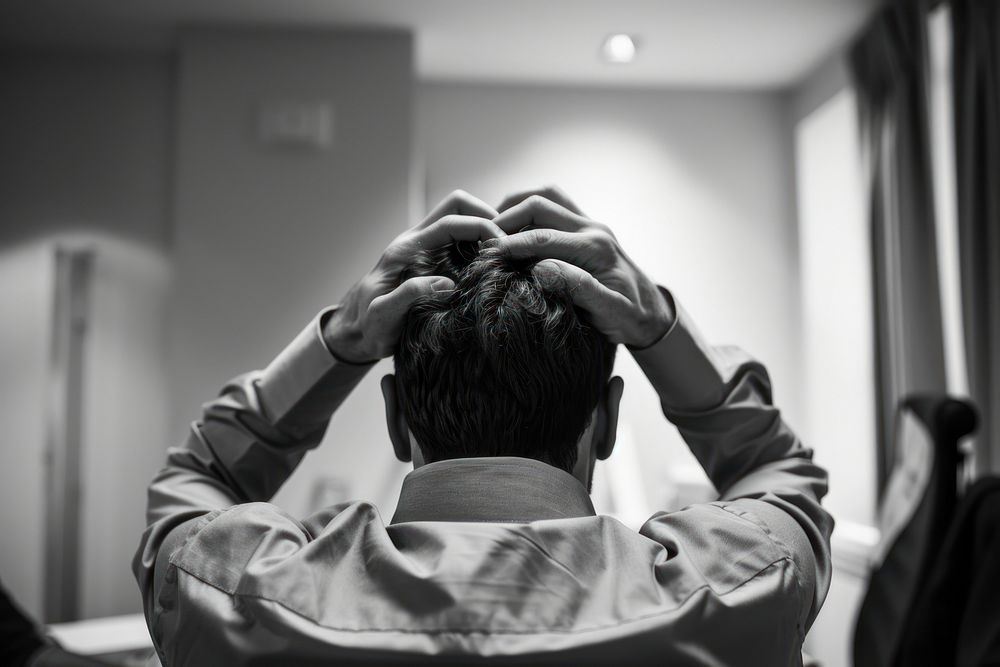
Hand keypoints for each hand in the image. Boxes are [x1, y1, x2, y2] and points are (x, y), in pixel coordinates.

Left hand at [325, 190, 501, 362]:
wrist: (357, 332)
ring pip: (462, 220)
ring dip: (487, 230)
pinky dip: (482, 246)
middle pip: (458, 207)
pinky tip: (496, 268)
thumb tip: (446, 283)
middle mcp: (418, 242)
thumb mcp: (383, 316)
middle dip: (487, 217)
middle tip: (509, 244)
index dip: (480, 227)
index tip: (502, 247)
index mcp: (407, 249)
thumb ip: (408, 296)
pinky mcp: (435, 263)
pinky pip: (463, 242)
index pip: (450, 222)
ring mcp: (427, 250)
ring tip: (508, 254)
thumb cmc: (367, 326)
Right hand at [485, 193, 673, 347]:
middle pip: (541, 205)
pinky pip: (554, 205)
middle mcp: (593, 230)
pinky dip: (529, 209)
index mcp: (596, 249)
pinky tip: (513, 228)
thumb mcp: (610, 312)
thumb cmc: (630, 318)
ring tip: (493, 227)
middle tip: (483, 239)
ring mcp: (589, 225)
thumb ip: (580, 289)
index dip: (511, 243)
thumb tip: (542, 268)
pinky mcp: (585, 228)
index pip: (543, 237)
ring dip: (517, 206)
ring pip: (547, 197)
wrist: (651, 313)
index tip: (486, 253)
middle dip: (507, 218)